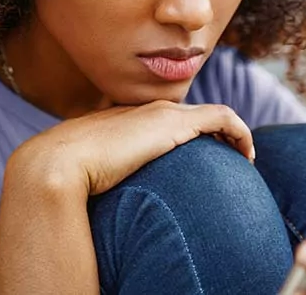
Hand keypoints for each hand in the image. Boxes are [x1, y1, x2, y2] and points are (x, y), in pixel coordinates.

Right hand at [6, 100, 254, 195]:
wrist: (58, 163)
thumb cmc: (69, 175)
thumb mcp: (90, 170)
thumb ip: (104, 173)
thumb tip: (103, 196)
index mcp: (129, 118)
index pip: (169, 120)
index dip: (192, 135)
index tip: (203, 158)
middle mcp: (149, 110)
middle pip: (194, 115)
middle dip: (216, 134)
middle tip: (232, 158)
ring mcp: (163, 113)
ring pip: (213, 114)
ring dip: (232, 134)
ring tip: (244, 157)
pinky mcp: (177, 122)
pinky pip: (223, 117)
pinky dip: (240, 132)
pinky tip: (247, 155)